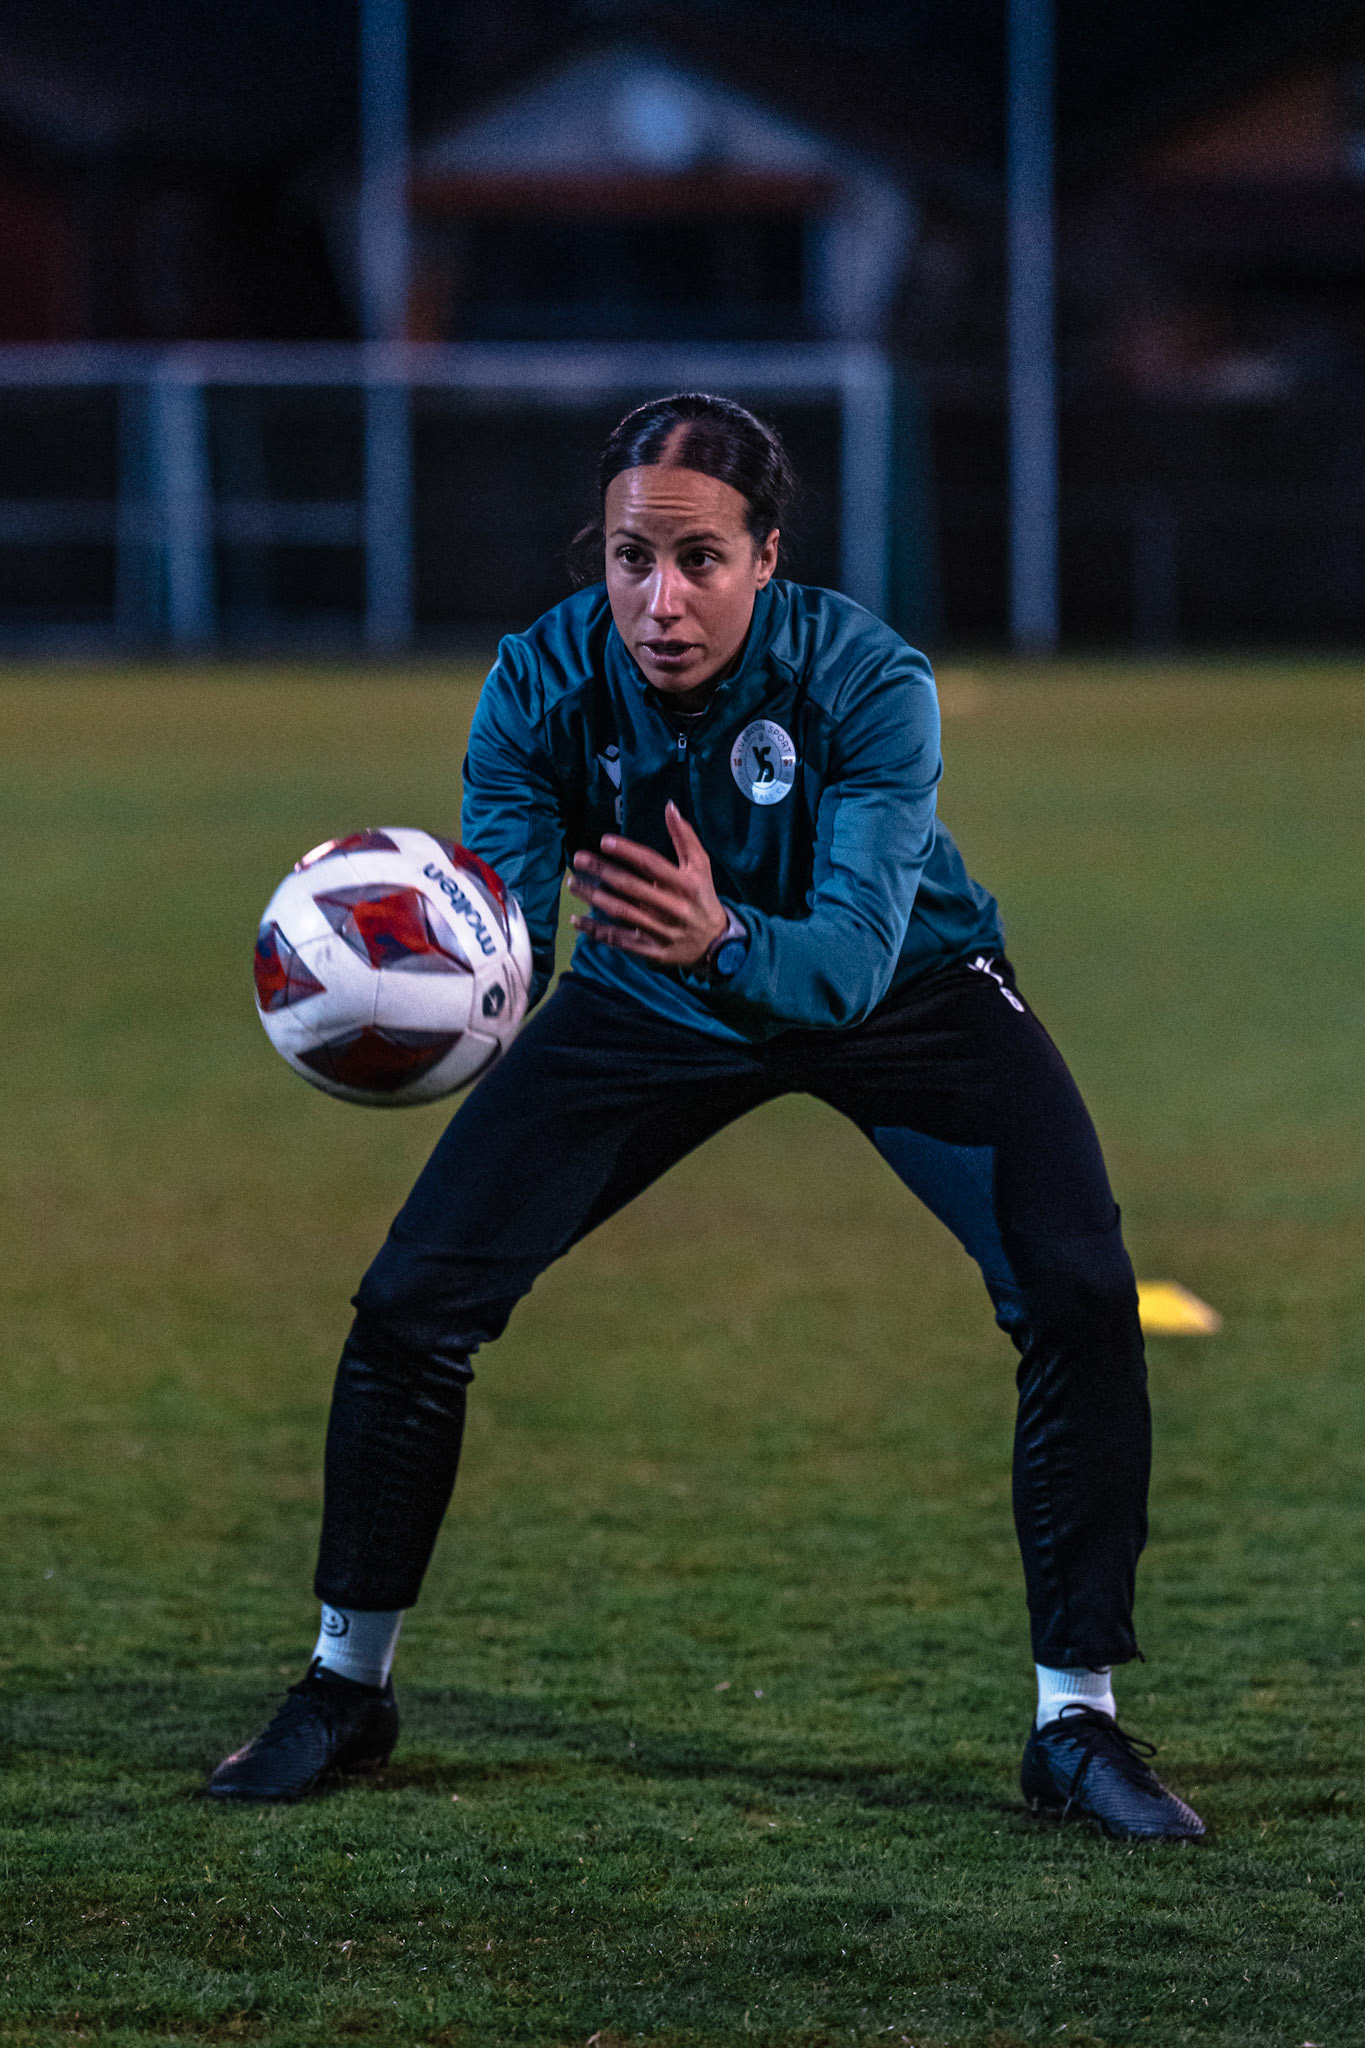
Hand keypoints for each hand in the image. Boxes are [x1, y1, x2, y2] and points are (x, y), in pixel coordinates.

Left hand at [567, 802, 727, 969]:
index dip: (626, 852)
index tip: (604, 841)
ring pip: (621, 912)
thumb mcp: (701, 866)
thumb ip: (685, 836)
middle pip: (630, 887)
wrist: (716, 942)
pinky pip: (620, 940)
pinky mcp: (651, 950)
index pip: (651, 864)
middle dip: (602, 872)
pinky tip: (577, 920)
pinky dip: (597, 931)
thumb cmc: (702, 896)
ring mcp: (661, 931)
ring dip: (594, 898)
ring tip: (573, 884)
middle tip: (578, 859)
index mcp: (684, 884)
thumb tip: (669, 806)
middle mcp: (672, 907)